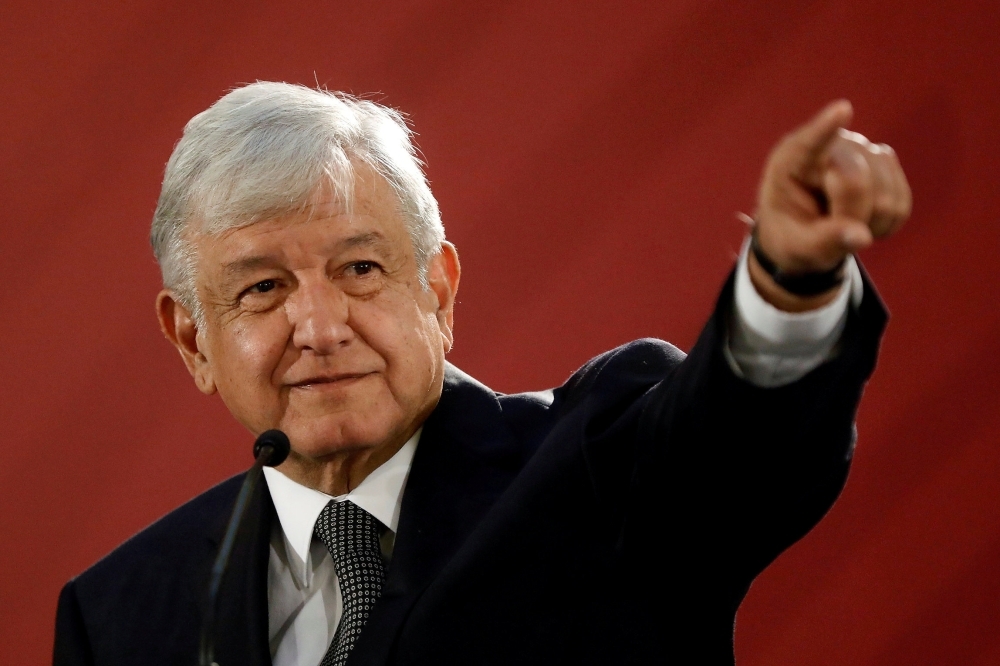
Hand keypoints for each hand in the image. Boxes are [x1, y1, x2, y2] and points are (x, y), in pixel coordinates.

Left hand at [750, 100, 910, 310]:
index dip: (827, 128)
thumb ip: (823, 241)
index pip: (809, 143)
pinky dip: (885, 223)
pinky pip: (902, 203)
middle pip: (856, 182)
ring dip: (868, 224)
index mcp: (790, 161)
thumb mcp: (795, 246)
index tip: (842, 110)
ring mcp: (863, 149)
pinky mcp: (887, 162)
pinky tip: (863, 220)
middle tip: (828, 231)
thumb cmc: (792, 235)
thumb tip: (861, 237)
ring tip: (842, 224)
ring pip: (886, 196)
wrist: (806, 231)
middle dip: (849, 217)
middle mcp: (830, 145)